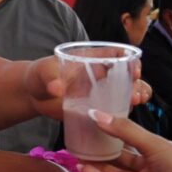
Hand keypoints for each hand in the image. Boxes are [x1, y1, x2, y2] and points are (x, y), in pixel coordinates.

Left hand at [30, 55, 152, 116]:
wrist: (34, 95)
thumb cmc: (40, 75)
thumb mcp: (44, 72)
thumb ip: (50, 78)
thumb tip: (56, 88)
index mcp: (93, 59)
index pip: (118, 55)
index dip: (130, 60)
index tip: (134, 70)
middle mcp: (102, 75)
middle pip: (128, 75)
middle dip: (137, 83)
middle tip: (135, 94)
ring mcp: (102, 92)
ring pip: (127, 92)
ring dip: (136, 95)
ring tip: (135, 101)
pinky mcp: (98, 109)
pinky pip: (117, 110)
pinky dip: (126, 111)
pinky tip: (128, 116)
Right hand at [78, 110, 171, 171]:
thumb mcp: (153, 143)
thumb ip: (124, 130)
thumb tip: (95, 114)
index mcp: (160, 148)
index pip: (135, 137)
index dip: (118, 129)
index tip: (97, 120)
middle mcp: (150, 165)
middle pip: (123, 154)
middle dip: (105, 146)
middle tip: (84, 135)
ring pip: (115, 170)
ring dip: (98, 162)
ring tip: (78, 150)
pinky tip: (82, 167)